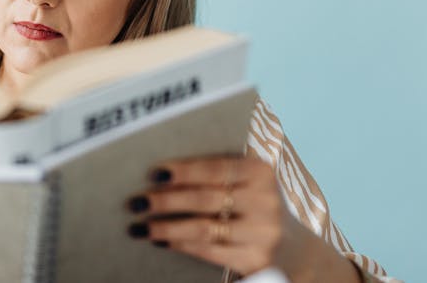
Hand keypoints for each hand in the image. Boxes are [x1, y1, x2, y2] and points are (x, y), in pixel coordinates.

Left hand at [124, 156, 360, 282]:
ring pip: (204, 228)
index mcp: (260, 172)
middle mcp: (265, 201)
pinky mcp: (256, 259)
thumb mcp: (244, 177)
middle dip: (165, 201)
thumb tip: (163, 168)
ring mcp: (262, 233)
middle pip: (204, 199)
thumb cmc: (251, 199)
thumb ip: (216, 168)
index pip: (215, 169)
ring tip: (140, 226)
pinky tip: (161, 241)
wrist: (290, 241)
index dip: (183, 171)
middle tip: (135, 202)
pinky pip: (210, 251)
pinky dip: (181, 245)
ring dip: (166, 227)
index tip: (154, 173)